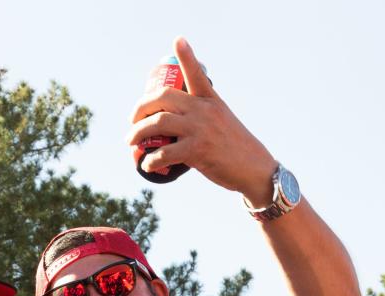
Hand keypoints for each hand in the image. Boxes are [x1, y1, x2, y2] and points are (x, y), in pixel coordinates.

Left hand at [127, 36, 276, 205]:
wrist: (253, 168)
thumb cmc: (234, 146)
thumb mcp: (221, 119)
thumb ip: (201, 113)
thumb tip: (174, 120)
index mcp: (210, 100)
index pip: (197, 74)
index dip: (187, 56)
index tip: (177, 40)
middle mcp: (204, 110)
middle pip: (163, 98)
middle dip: (140, 108)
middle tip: (131, 120)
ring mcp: (200, 129)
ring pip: (158, 123)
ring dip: (137, 133)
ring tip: (131, 141)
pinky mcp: (197, 151)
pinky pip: (164, 153)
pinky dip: (150, 160)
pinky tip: (146, 164)